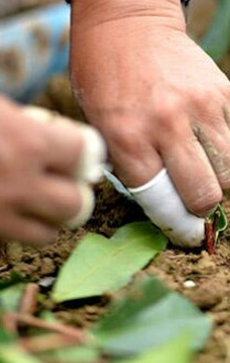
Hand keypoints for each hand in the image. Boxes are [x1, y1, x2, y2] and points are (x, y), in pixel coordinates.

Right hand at [0, 98, 101, 244]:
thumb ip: (26, 121)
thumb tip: (52, 132)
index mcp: (26, 142)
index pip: (86, 154)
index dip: (82, 149)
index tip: (74, 146)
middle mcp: (18, 184)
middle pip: (76, 203)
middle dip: (72, 189)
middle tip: (58, 175)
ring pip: (48, 232)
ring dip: (49, 216)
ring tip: (36, 196)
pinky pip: (15, 241)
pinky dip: (19, 228)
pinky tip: (9, 206)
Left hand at [69, 0, 229, 223]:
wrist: (131, 25)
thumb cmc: (107, 80)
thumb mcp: (101, 127)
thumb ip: (134, 168)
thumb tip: (170, 209)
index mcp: (128, 135)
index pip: (162, 201)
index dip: (175, 223)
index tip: (185, 232)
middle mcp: (169, 123)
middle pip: (205, 193)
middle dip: (202, 209)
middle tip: (196, 204)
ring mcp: (202, 106)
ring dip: (220, 181)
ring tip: (205, 172)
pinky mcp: (225, 94)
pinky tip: (212, 146)